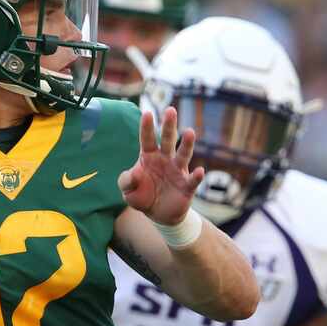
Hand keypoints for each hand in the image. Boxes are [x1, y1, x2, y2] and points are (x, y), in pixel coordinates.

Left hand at [118, 108, 204, 225]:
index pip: (147, 139)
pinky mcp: (187, 186)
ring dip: (186, 144)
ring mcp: (178, 171)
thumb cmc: (142, 196)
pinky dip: (197, 176)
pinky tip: (200, 171)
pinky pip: (193, 180)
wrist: (158, 215)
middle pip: (168, 140)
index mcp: (149, 157)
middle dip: (169, 126)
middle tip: (170, 110)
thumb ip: (126, 181)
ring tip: (190, 132)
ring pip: (183, 155)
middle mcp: (165, 159)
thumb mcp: (128, 190)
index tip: (147, 113)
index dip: (147, 127)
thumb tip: (135, 173)